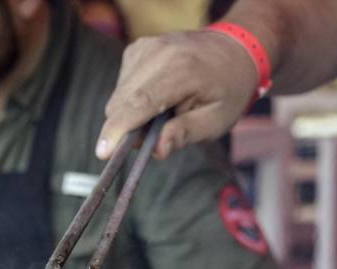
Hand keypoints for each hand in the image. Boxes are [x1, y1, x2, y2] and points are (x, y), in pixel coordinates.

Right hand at [97, 30, 257, 160]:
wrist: (234, 50)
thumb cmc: (228, 90)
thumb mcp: (217, 120)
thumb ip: (186, 134)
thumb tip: (156, 150)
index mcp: (181, 70)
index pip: (138, 103)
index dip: (117, 130)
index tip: (102, 153)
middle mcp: (158, 52)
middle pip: (121, 102)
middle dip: (125, 128)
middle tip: (154, 138)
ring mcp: (145, 47)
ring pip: (118, 95)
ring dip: (131, 114)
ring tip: (164, 113)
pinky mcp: (137, 49)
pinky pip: (122, 85)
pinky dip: (133, 100)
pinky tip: (157, 99)